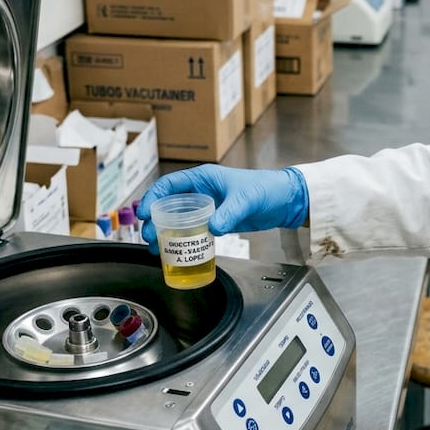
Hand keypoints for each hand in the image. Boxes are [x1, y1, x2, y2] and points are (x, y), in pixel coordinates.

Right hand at [137, 165, 308, 251]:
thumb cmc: (266, 189)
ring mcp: (209, 207)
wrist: (285, 200)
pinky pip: (194, 230)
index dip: (153, 197)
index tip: (143, 213)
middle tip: (149, 236)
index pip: (170, 185)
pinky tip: (176, 251)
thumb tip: (212, 229)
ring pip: (179, 219)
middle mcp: (202, 191)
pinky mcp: (217, 220)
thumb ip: (229, 213)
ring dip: (166, 233)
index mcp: (204, 178)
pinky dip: (183, 240)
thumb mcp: (246, 199)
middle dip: (155, 220)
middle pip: (170, 205)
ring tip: (156, 248)